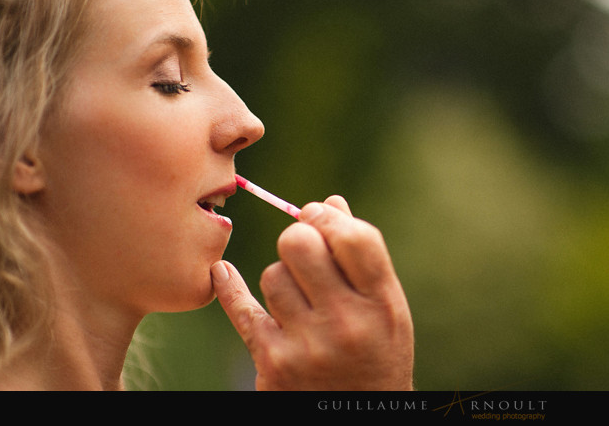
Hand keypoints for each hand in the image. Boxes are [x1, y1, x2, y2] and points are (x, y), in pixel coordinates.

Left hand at [211, 195, 413, 389]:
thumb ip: (363, 258)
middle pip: (299, 244)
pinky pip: (242, 309)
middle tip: (301, 249)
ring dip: (281, 277)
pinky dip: (229, 288)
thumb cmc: (377, 351)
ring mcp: (307, 345)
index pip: (354, 237)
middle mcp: (347, 323)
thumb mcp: (386, 307)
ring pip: (272, 274)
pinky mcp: (273, 362)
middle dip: (297, 238)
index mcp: (382, 303)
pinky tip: (222, 274)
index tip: (315, 215)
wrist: (360, 418)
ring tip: (298, 297)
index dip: (327, 217)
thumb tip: (329, 204)